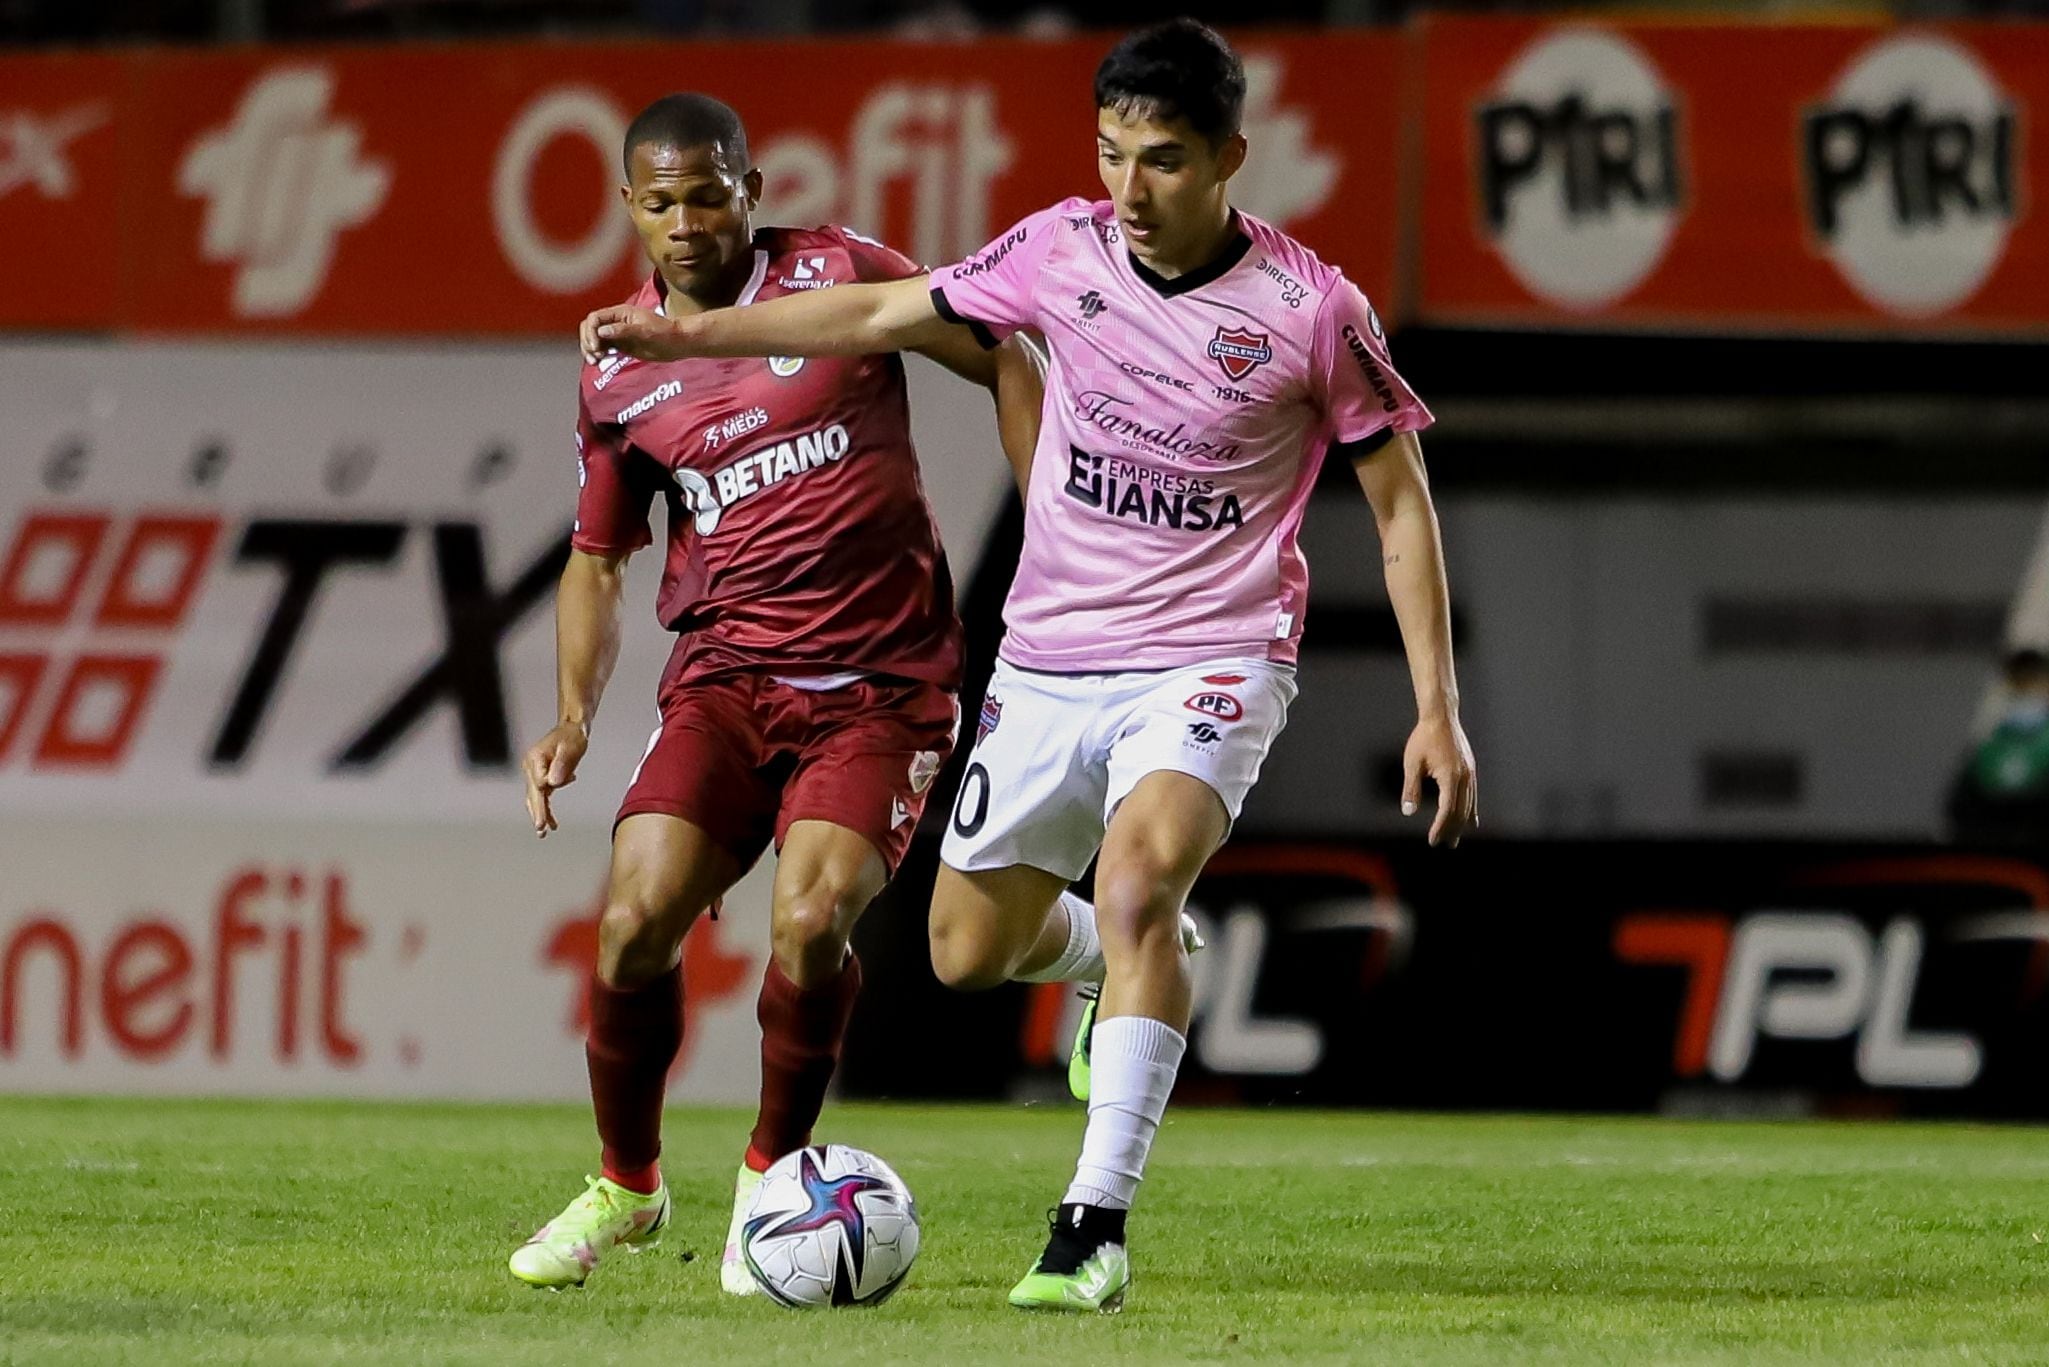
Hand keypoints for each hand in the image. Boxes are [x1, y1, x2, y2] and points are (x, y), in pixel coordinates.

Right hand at [522, 721, 588, 836]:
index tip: (568, 778)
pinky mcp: (541, 777)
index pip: (540, 781)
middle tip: (540, 827)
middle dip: (538, 811)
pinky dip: (545, 808)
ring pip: (535, 798)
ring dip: (539, 814)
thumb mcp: (570, 748)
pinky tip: (551, 822)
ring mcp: (534, 773)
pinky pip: (541, 796)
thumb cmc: (572, 736)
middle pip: (533, 793)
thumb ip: (562, 764)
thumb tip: (553, 783)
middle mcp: (530, 767)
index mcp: (535, 759)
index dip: (552, 784)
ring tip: (543, 832)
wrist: (571, 729)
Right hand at [580, 306, 688, 364]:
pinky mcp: (620, 345)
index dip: (591, 332)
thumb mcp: (644, 330)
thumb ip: (623, 330)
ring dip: (590, 349)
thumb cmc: (664, 333)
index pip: (595, 318)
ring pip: (594, 338)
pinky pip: (603, 348)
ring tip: (595, 361)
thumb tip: (602, 331)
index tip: (596, 347)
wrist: (676, 343)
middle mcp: (615, 322)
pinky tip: (600, 362)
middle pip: (590, 328)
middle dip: (588, 341)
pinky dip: (598, 355)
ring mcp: (617, 334)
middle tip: (595, 356)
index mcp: (620, 313)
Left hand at [1401, 713, 1476, 846]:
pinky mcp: (1471, 770)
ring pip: (1469, 805)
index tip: (1433, 840)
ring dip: (1461, 824)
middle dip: (1452, 830)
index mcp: (1450, 776)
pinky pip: (1473, 796)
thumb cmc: (1423, 738)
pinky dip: (1470, 811)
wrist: (1441, 717)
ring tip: (1454, 839)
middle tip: (1444, 845)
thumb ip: (1411, 788)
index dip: (1440, 827)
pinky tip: (1470, 822)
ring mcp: (1470, 774)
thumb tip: (1408, 812)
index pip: (1447, 810)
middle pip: (1461, 812)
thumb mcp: (1412, 763)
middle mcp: (1464, 777)